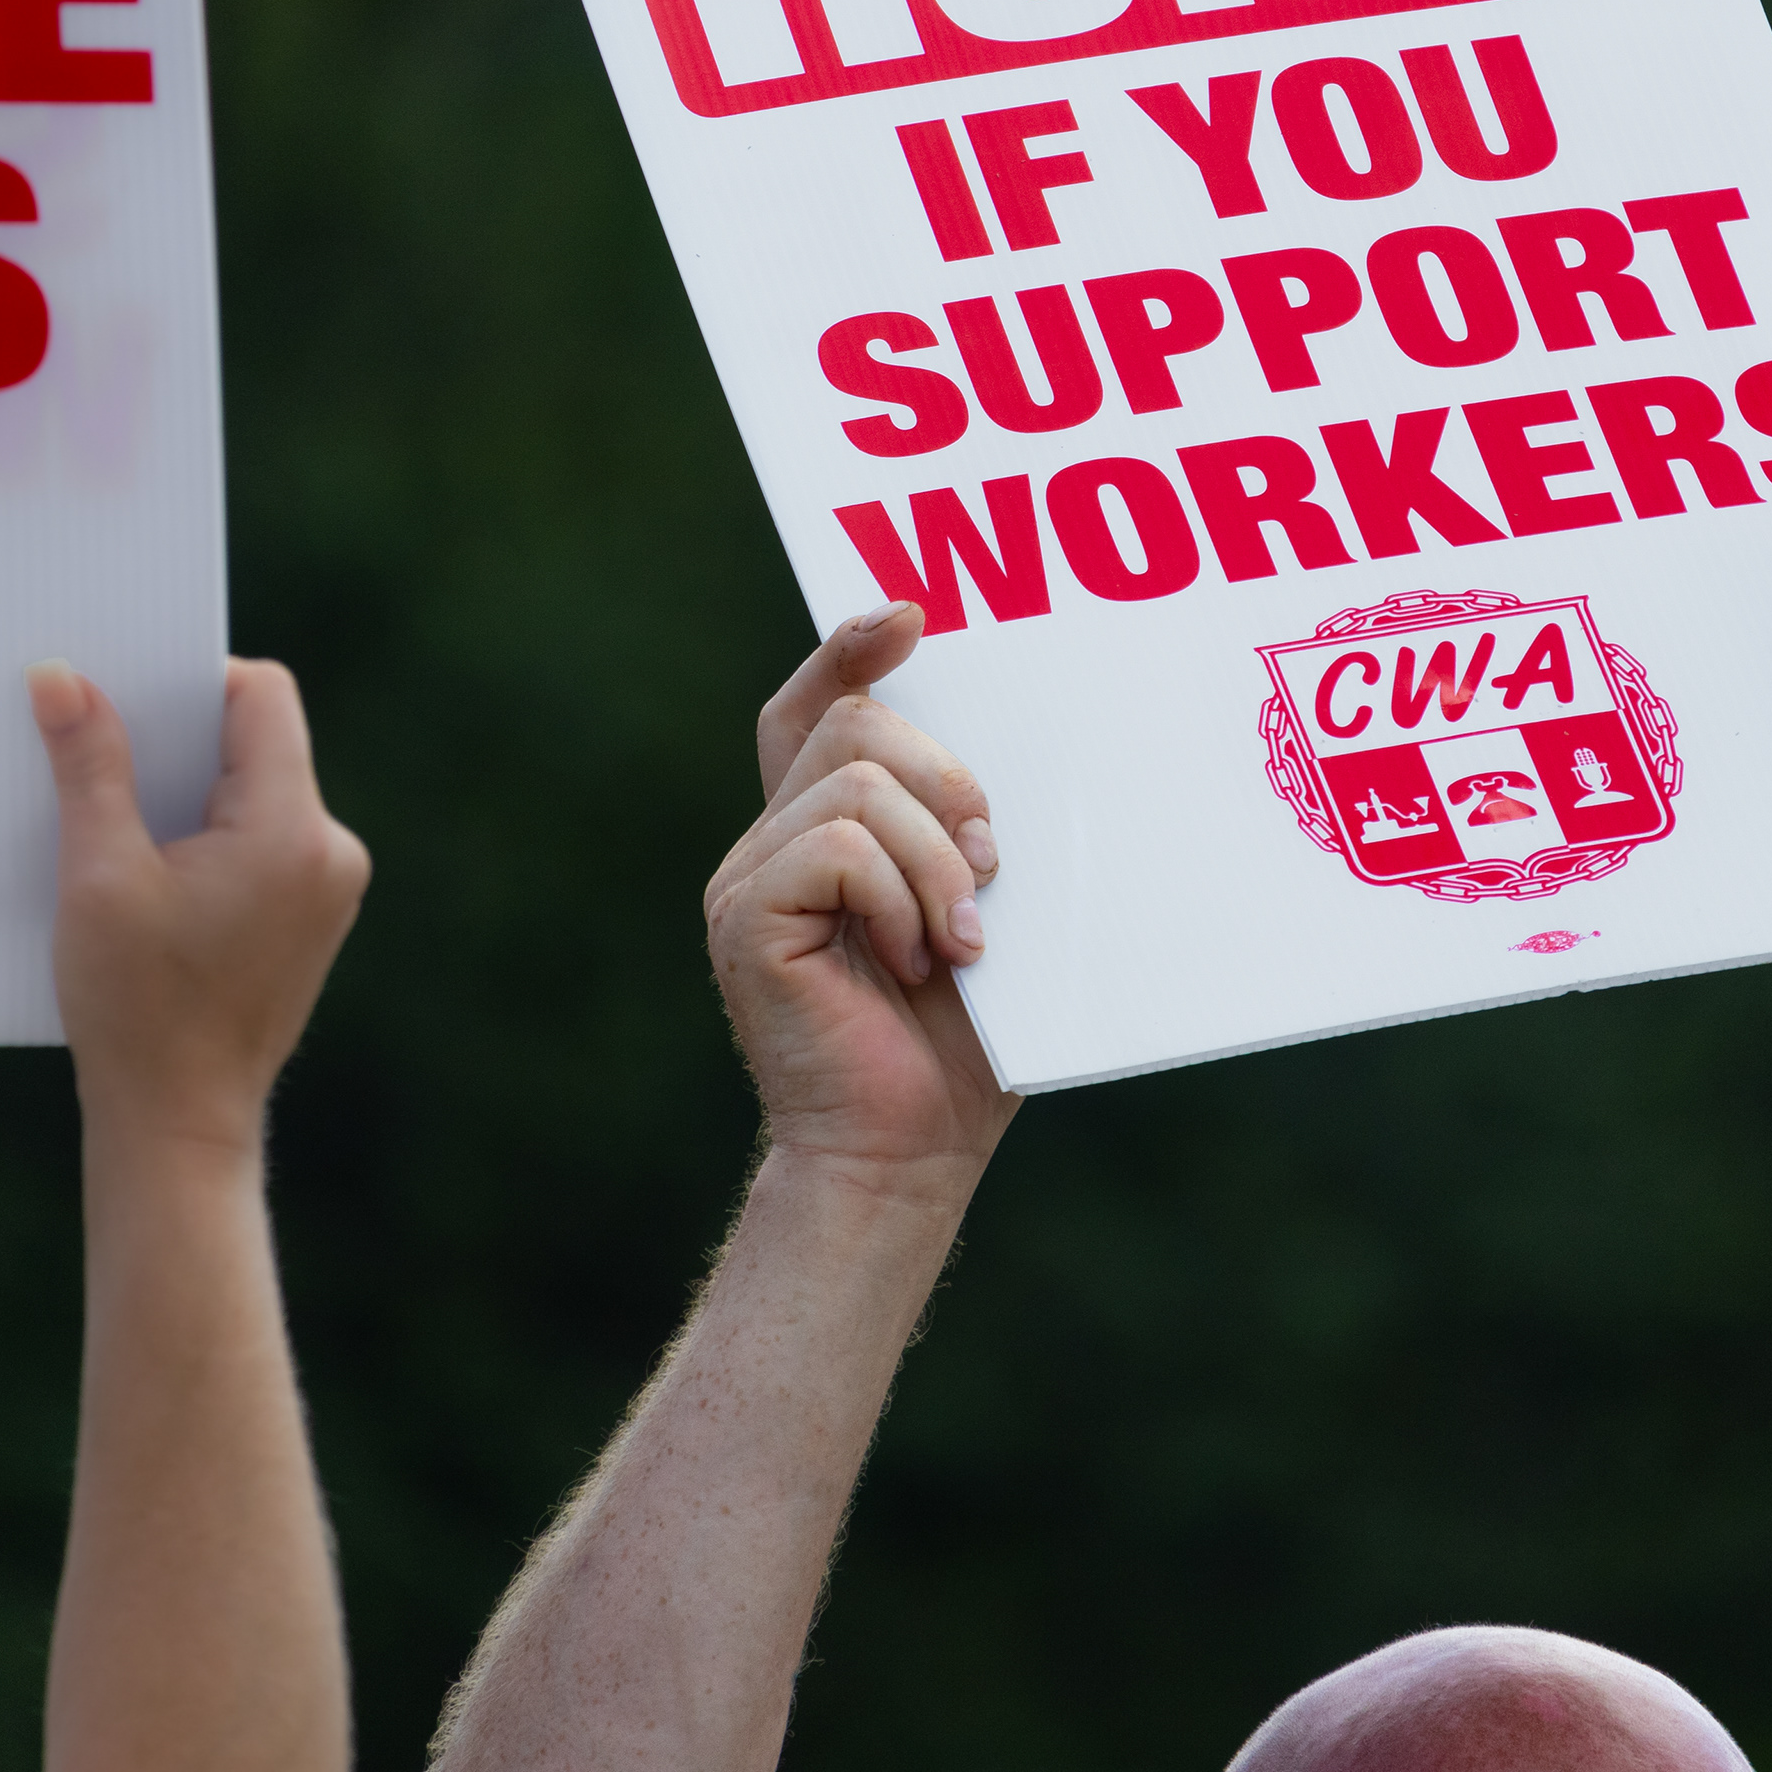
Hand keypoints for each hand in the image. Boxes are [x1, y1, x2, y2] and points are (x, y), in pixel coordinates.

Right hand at [34, 657, 371, 1150]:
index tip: (124, 698)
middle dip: (180, 740)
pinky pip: (263, 841)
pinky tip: (148, 870)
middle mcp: (331, 850)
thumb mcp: (98, 876)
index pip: (261, 695)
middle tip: (103, 753)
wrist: (179, 1124)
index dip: (191, 680)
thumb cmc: (136, 1010)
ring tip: (117, 821)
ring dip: (189, 793)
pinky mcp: (312, 917)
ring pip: (258, 792)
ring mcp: (330, 887)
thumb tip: (61, 676)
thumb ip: (89, 765)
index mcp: (292, 829)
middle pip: (259, 742)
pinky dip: (207, 838)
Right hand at [700, 604, 1020, 1185]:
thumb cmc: (963, 1047)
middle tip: (990, 868)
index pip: (815, 705)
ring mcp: (749, 878)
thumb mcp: (989, 916)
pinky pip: (837, 849)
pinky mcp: (742, 919)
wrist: (907, 1155)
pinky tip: (916, 962)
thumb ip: (976, 837)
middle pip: (857, 726)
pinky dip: (900, 898)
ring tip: (959, 941)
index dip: (850, 647)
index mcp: (826, 832)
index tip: (911, 615)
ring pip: (858, 784)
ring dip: (936, 859)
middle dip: (948, 778)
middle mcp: (775, 841)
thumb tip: (1029, 758)